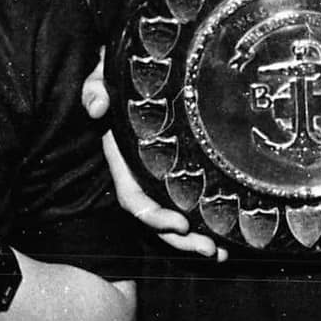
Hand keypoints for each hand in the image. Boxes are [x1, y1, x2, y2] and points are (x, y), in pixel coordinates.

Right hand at [82, 57, 225, 259]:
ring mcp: (158, 176)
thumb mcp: (105, 75)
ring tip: (219, 252)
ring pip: (171, 219)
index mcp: (123, 157)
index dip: (154, 216)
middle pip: (156, 219)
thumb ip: (96, 86)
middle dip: (179, 240)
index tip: (181, 223)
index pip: (133, 198)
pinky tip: (225, 240)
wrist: (143, 68)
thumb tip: (97, 105)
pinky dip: (204, 225)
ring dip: (193, 241)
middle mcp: (140, 172)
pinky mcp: (178, 173)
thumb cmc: (123, 74)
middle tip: (208, 249)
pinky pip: (187, 205)